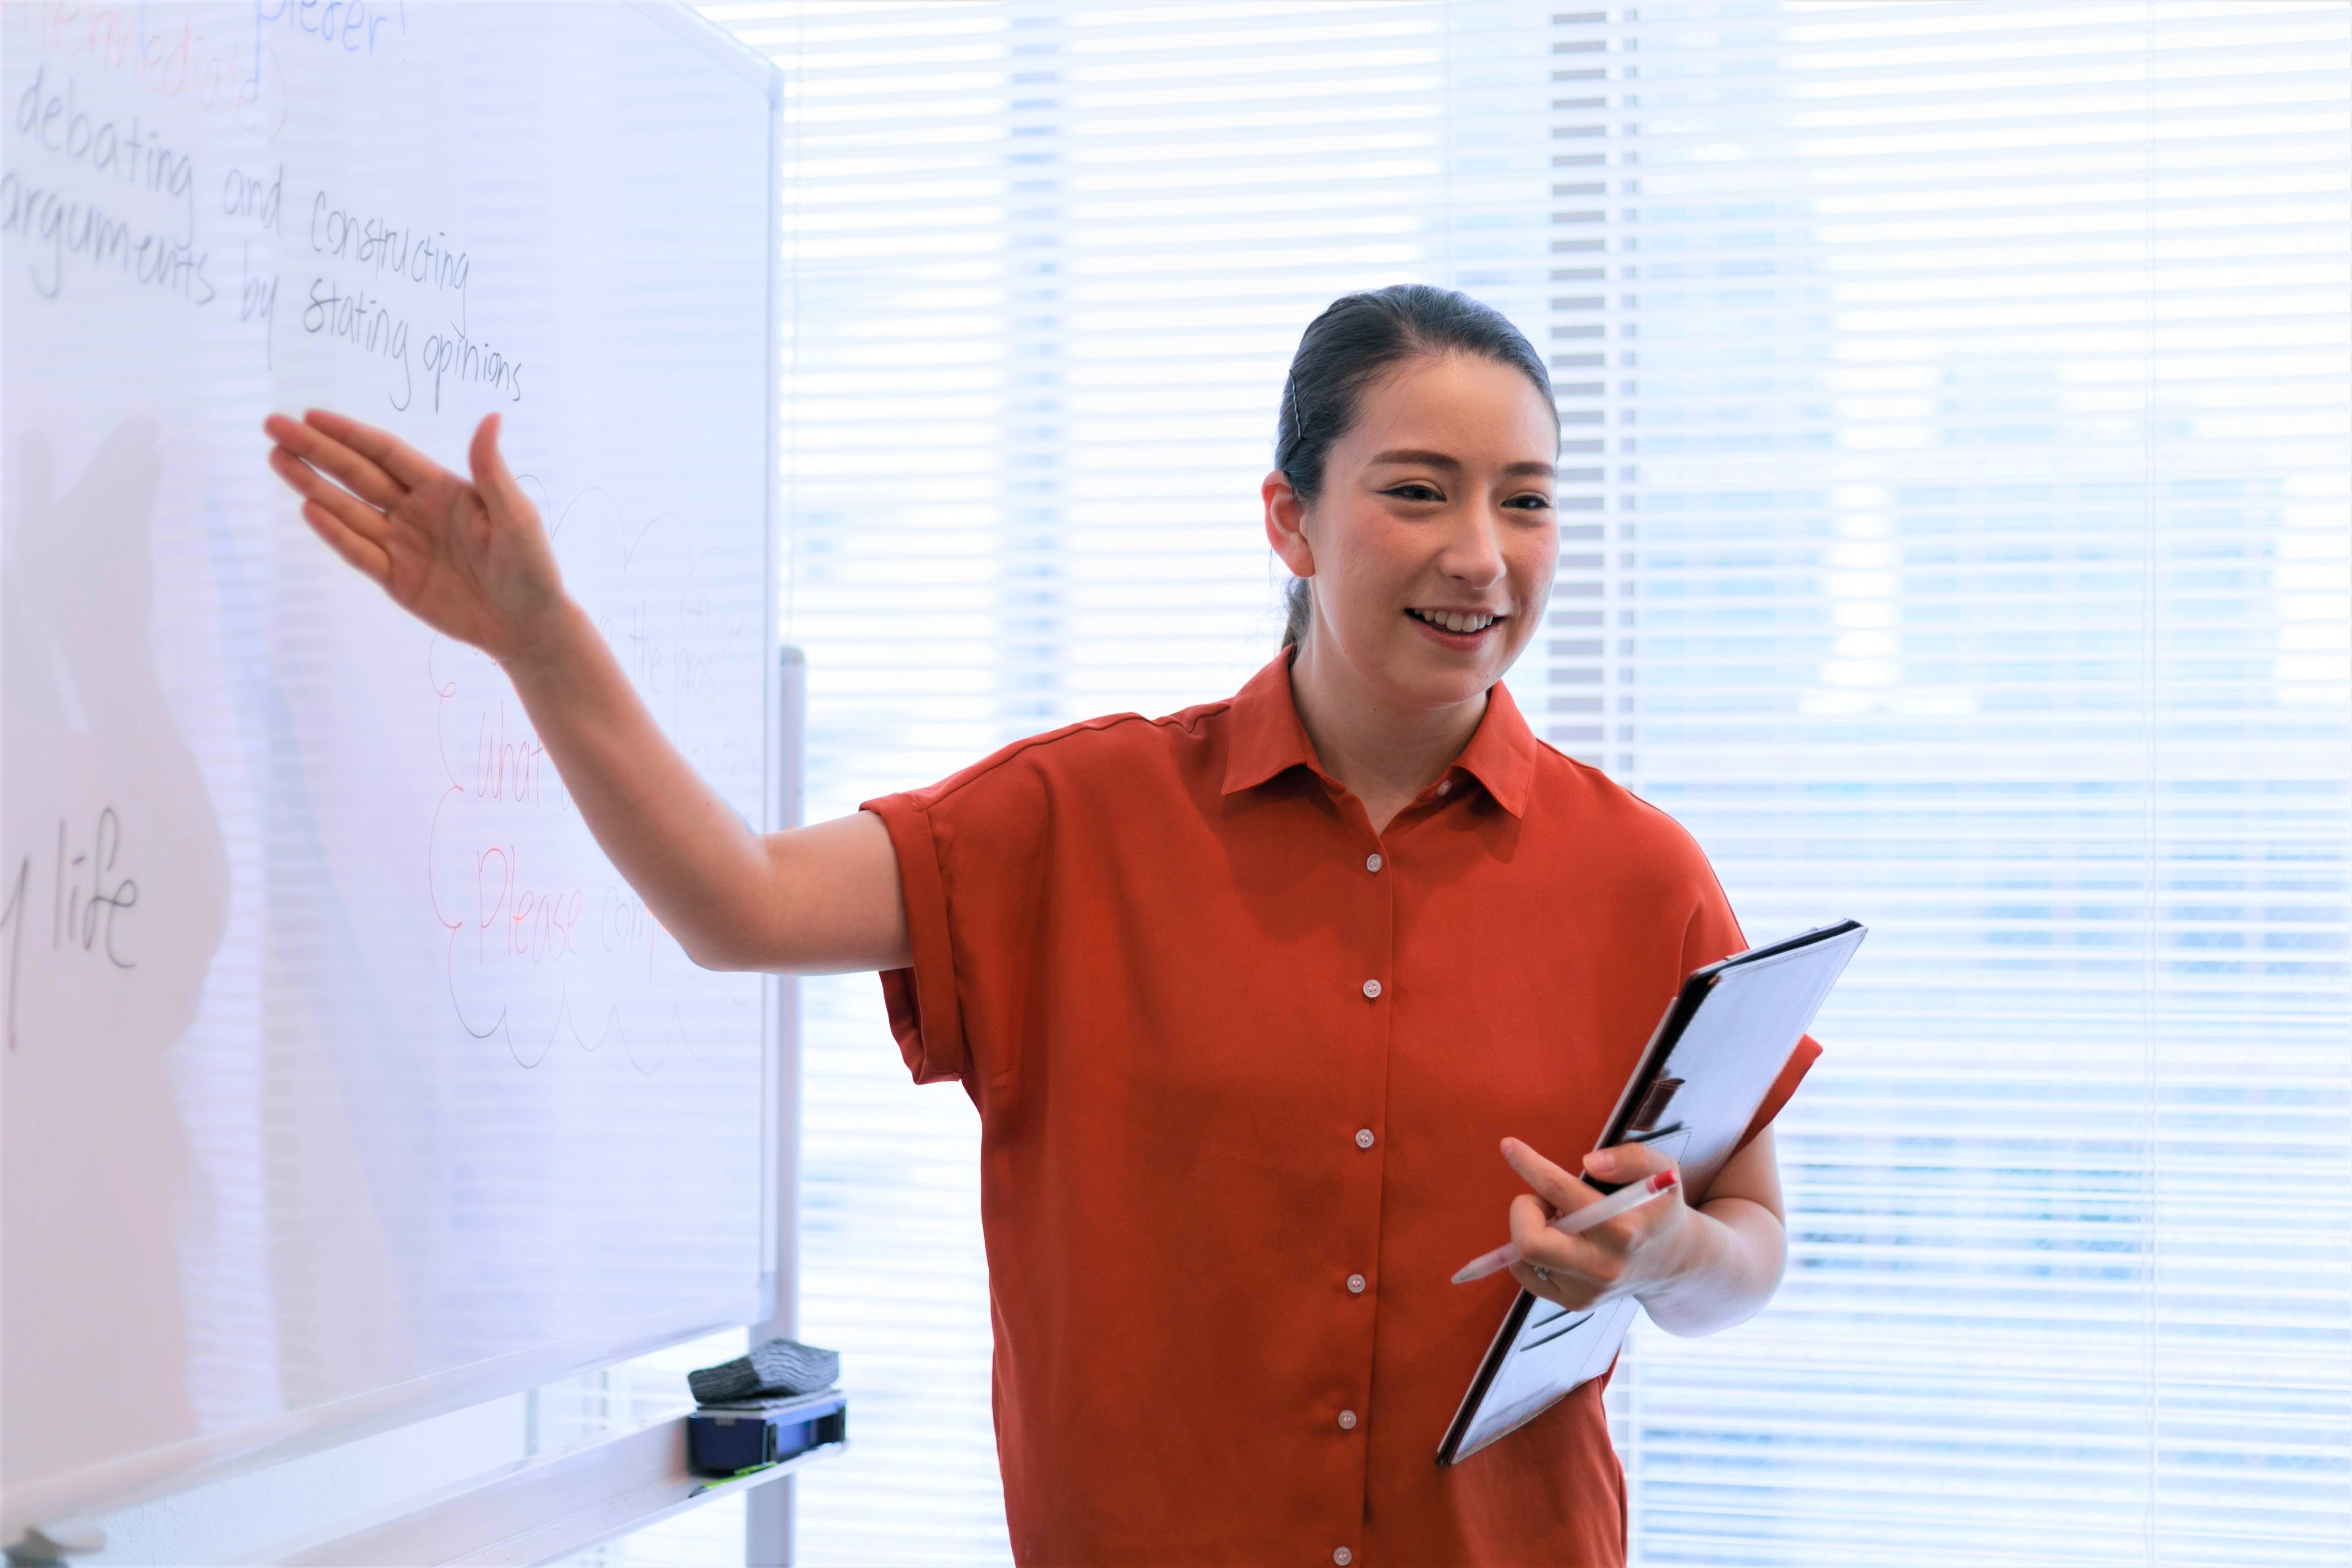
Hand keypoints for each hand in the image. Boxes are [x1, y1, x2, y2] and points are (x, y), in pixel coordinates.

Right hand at [262, 409, 572, 666]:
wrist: (529, 627)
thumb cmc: (532, 567)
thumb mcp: (516, 516)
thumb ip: (492, 471)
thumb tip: (491, 417)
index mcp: (443, 490)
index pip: (387, 454)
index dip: (349, 434)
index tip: (310, 415)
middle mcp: (416, 512)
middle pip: (357, 474)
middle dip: (315, 451)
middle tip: (273, 427)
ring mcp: (402, 545)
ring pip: (348, 510)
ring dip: (312, 485)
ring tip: (277, 459)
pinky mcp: (397, 580)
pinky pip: (359, 552)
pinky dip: (335, 533)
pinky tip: (308, 510)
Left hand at [1499, 1137, 1700, 1311]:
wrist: (1674, 1263)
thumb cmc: (1659, 1209)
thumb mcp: (1662, 1172)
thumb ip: (1633, 1158)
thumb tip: (1590, 1162)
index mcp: (1624, 1228)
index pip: (1560, 1191)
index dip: (1529, 1165)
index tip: (1508, 1146)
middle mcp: (1603, 1265)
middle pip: (1530, 1242)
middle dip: (1524, 1209)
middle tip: (1543, 1199)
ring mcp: (1587, 1290)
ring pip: (1524, 1257)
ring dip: (1530, 1226)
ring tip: (1560, 1218)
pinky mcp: (1575, 1303)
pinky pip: (1526, 1274)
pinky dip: (1529, 1251)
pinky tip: (1557, 1240)